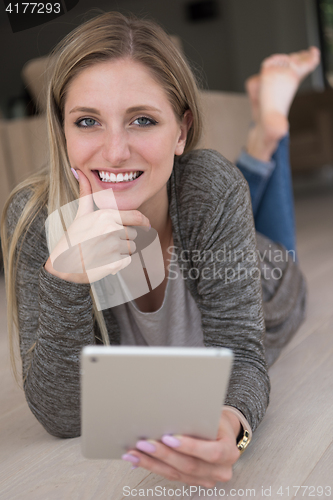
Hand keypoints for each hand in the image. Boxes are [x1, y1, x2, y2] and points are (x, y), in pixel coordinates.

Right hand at [44, 169, 149, 283]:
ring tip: (104, 252)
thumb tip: (80, 172)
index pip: (137, 217)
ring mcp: (113, 247)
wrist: (62, 264)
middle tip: (106, 243)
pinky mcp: (114, 263)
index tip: (146, 225)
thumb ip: (86, 194)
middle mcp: (111, 229)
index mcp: (106, 216)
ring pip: (131, 249)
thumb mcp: (80, 214)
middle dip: (124, 240)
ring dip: (121, 252)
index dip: (144, 222)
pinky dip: (118, 263)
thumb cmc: (73, 239)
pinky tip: (104, 261)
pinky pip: (127, 262)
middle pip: (133, 235)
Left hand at [122, 410, 240, 486]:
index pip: (211, 453)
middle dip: (164, 454)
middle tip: (145, 443)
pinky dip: (153, 466)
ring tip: (134, 453)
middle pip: (190, 465)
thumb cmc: (216, 421)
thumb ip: (198, 418)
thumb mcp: (213, 415)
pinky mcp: (192, 481)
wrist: (223, 433)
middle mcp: (220, 470)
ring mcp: (206, 478)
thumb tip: (170, 413)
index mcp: (229, 452)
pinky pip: (171, 476)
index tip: (169, 438)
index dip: (190, 447)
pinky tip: (139, 459)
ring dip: (152, 463)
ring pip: (176, 473)